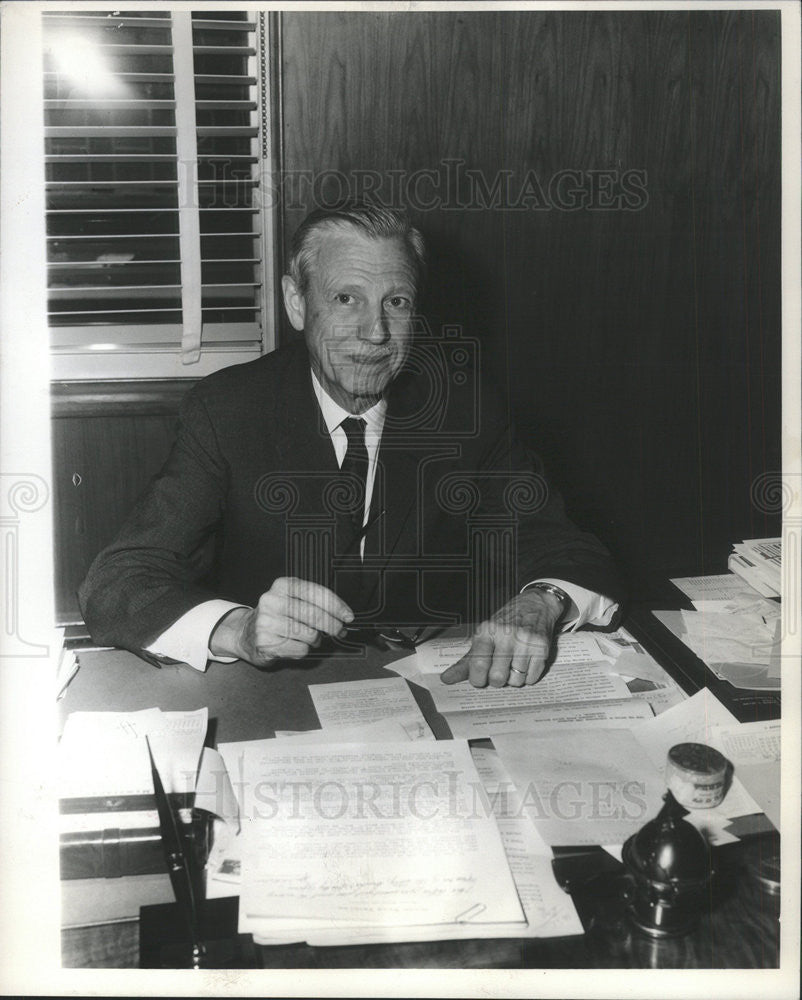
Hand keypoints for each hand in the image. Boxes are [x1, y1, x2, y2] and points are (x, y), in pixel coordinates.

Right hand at [210, 577, 353, 666]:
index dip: (336, 606)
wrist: (245, 633)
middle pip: (314, 615)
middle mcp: (272, 600)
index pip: (315, 593)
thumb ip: (315, 603)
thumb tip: (344, 616)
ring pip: (309, 635)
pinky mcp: (264, 642)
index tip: (348, 617)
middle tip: (339, 631)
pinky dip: (304, 650)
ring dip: (316, 640)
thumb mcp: (293, 599)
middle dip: (333, 625)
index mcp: (282, 585)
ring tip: (310, 638)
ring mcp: (266, 621)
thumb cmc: (277, 616)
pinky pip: (300, 650)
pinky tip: (295, 646)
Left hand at [440, 590, 564, 687]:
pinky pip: (532, 678)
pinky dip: (528, 677)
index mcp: (487, 631)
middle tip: (498, 672)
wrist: (535, 605)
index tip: (480, 678)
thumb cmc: (505, 623)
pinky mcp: (542, 648)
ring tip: (514, 663)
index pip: (478, 665)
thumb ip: (466, 661)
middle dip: (497, 681)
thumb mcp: (483, 636)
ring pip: (516, 681)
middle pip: (497, 678)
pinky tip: (526, 663)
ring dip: (514, 679)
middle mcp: (507, 635)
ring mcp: (526, 642)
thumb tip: (446, 679)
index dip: (477, 679)